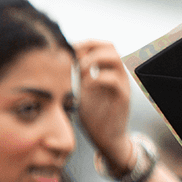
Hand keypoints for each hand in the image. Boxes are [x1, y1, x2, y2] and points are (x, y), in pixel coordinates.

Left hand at [74, 40, 133, 171]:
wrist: (106, 138)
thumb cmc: (93, 115)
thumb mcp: (81, 91)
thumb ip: (76, 76)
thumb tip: (58, 61)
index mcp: (109, 70)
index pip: (101, 44)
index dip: (84, 43)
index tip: (66, 51)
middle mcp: (119, 74)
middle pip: (110, 46)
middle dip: (89, 47)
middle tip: (72, 58)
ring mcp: (123, 84)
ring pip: (115, 58)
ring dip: (93, 60)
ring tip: (79, 71)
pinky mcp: (123, 97)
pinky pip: (112, 79)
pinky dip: (95, 78)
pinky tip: (84, 86)